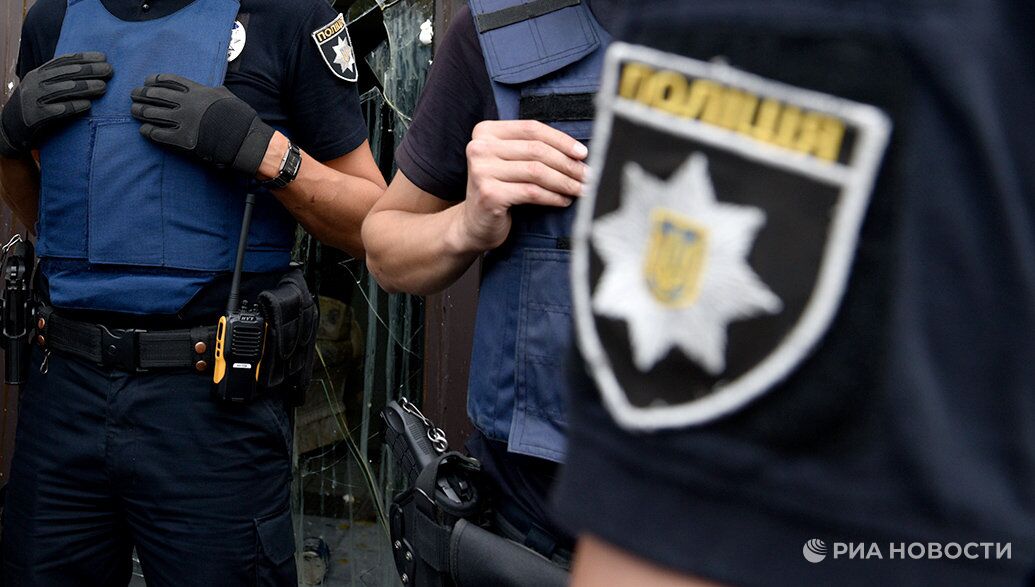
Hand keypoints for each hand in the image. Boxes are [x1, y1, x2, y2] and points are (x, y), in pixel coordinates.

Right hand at [0, 52, 111, 156]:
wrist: (10, 127)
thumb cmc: (35, 106)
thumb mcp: (43, 87)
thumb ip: (61, 79)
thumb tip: (91, 70)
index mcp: (39, 73)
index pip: (64, 61)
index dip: (84, 57)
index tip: (103, 57)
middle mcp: (35, 82)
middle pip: (66, 73)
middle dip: (89, 70)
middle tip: (109, 70)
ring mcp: (34, 98)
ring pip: (63, 89)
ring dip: (85, 87)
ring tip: (103, 87)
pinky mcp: (35, 115)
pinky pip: (57, 110)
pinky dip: (73, 107)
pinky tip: (88, 105)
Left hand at [130, 74, 273, 175]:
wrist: (244, 139)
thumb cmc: (238, 117)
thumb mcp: (225, 95)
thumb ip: (210, 90)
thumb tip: (204, 88)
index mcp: (196, 91)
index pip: (168, 80)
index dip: (154, 80)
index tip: (146, 82)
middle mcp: (186, 104)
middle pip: (156, 95)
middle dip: (141, 94)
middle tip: (133, 95)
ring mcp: (183, 122)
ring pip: (153, 114)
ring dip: (140, 112)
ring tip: (134, 112)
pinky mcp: (182, 140)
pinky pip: (158, 134)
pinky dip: (148, 131)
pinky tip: (144, 130)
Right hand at [455, 120, 588, 250]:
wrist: (474, 224)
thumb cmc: (500, 190)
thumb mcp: (511, 162)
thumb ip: (532, 149)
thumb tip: (578, 152)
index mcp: (485, 131)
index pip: (531, 129)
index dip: (561, 140)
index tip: (583, 153)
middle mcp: (479, 147)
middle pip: (536, 150)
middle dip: (568, 164)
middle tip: (588, 175)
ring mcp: (481, 171)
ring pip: (536, 171)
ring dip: (565, 181)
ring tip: (581, 189)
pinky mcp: (489, 194)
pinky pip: (531, 192)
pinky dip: (553, 196)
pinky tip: (564, 200)